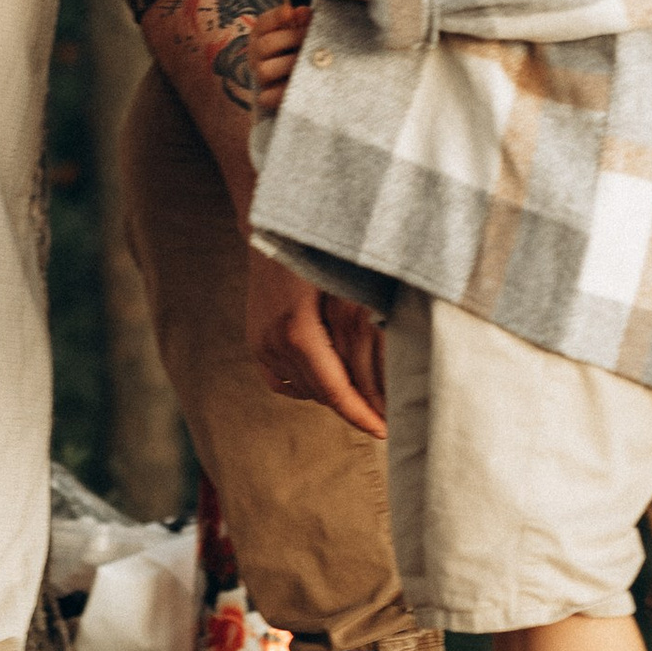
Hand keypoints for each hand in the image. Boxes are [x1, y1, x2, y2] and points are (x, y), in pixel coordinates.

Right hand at [247, 248, 388, 439]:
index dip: (361, 415)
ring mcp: (260, 341)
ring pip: (302, 388)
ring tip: (364, 401)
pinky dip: (304, 385)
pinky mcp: (255, 338)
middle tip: (384, 418)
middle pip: (321, 394)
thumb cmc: (316, 243)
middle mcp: (273, 340)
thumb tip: (396, 353)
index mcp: (297, 330)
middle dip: (354, 408)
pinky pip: (279, 379)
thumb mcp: (347, 281)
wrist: (272, 220)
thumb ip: (365, 322)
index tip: (385, 430)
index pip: (335, 390)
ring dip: (332, 396)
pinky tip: (326, 384)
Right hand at [248, 0, 308, 114]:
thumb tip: (304, 12)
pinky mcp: (265, 97)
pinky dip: (284, 91)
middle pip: (266, 45)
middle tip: (313, 37)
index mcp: (261, 34)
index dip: (276, 17)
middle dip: (291, 39)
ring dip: (290, 65)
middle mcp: (255, 54)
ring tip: (311, 62)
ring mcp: (259, 76)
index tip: (291, 13)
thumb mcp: (298, 32)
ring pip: (265, 71)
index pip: (263, 22)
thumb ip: (302, 21)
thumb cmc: (297, 49)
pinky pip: (268, 97)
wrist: (291, 80)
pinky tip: (303, 83)